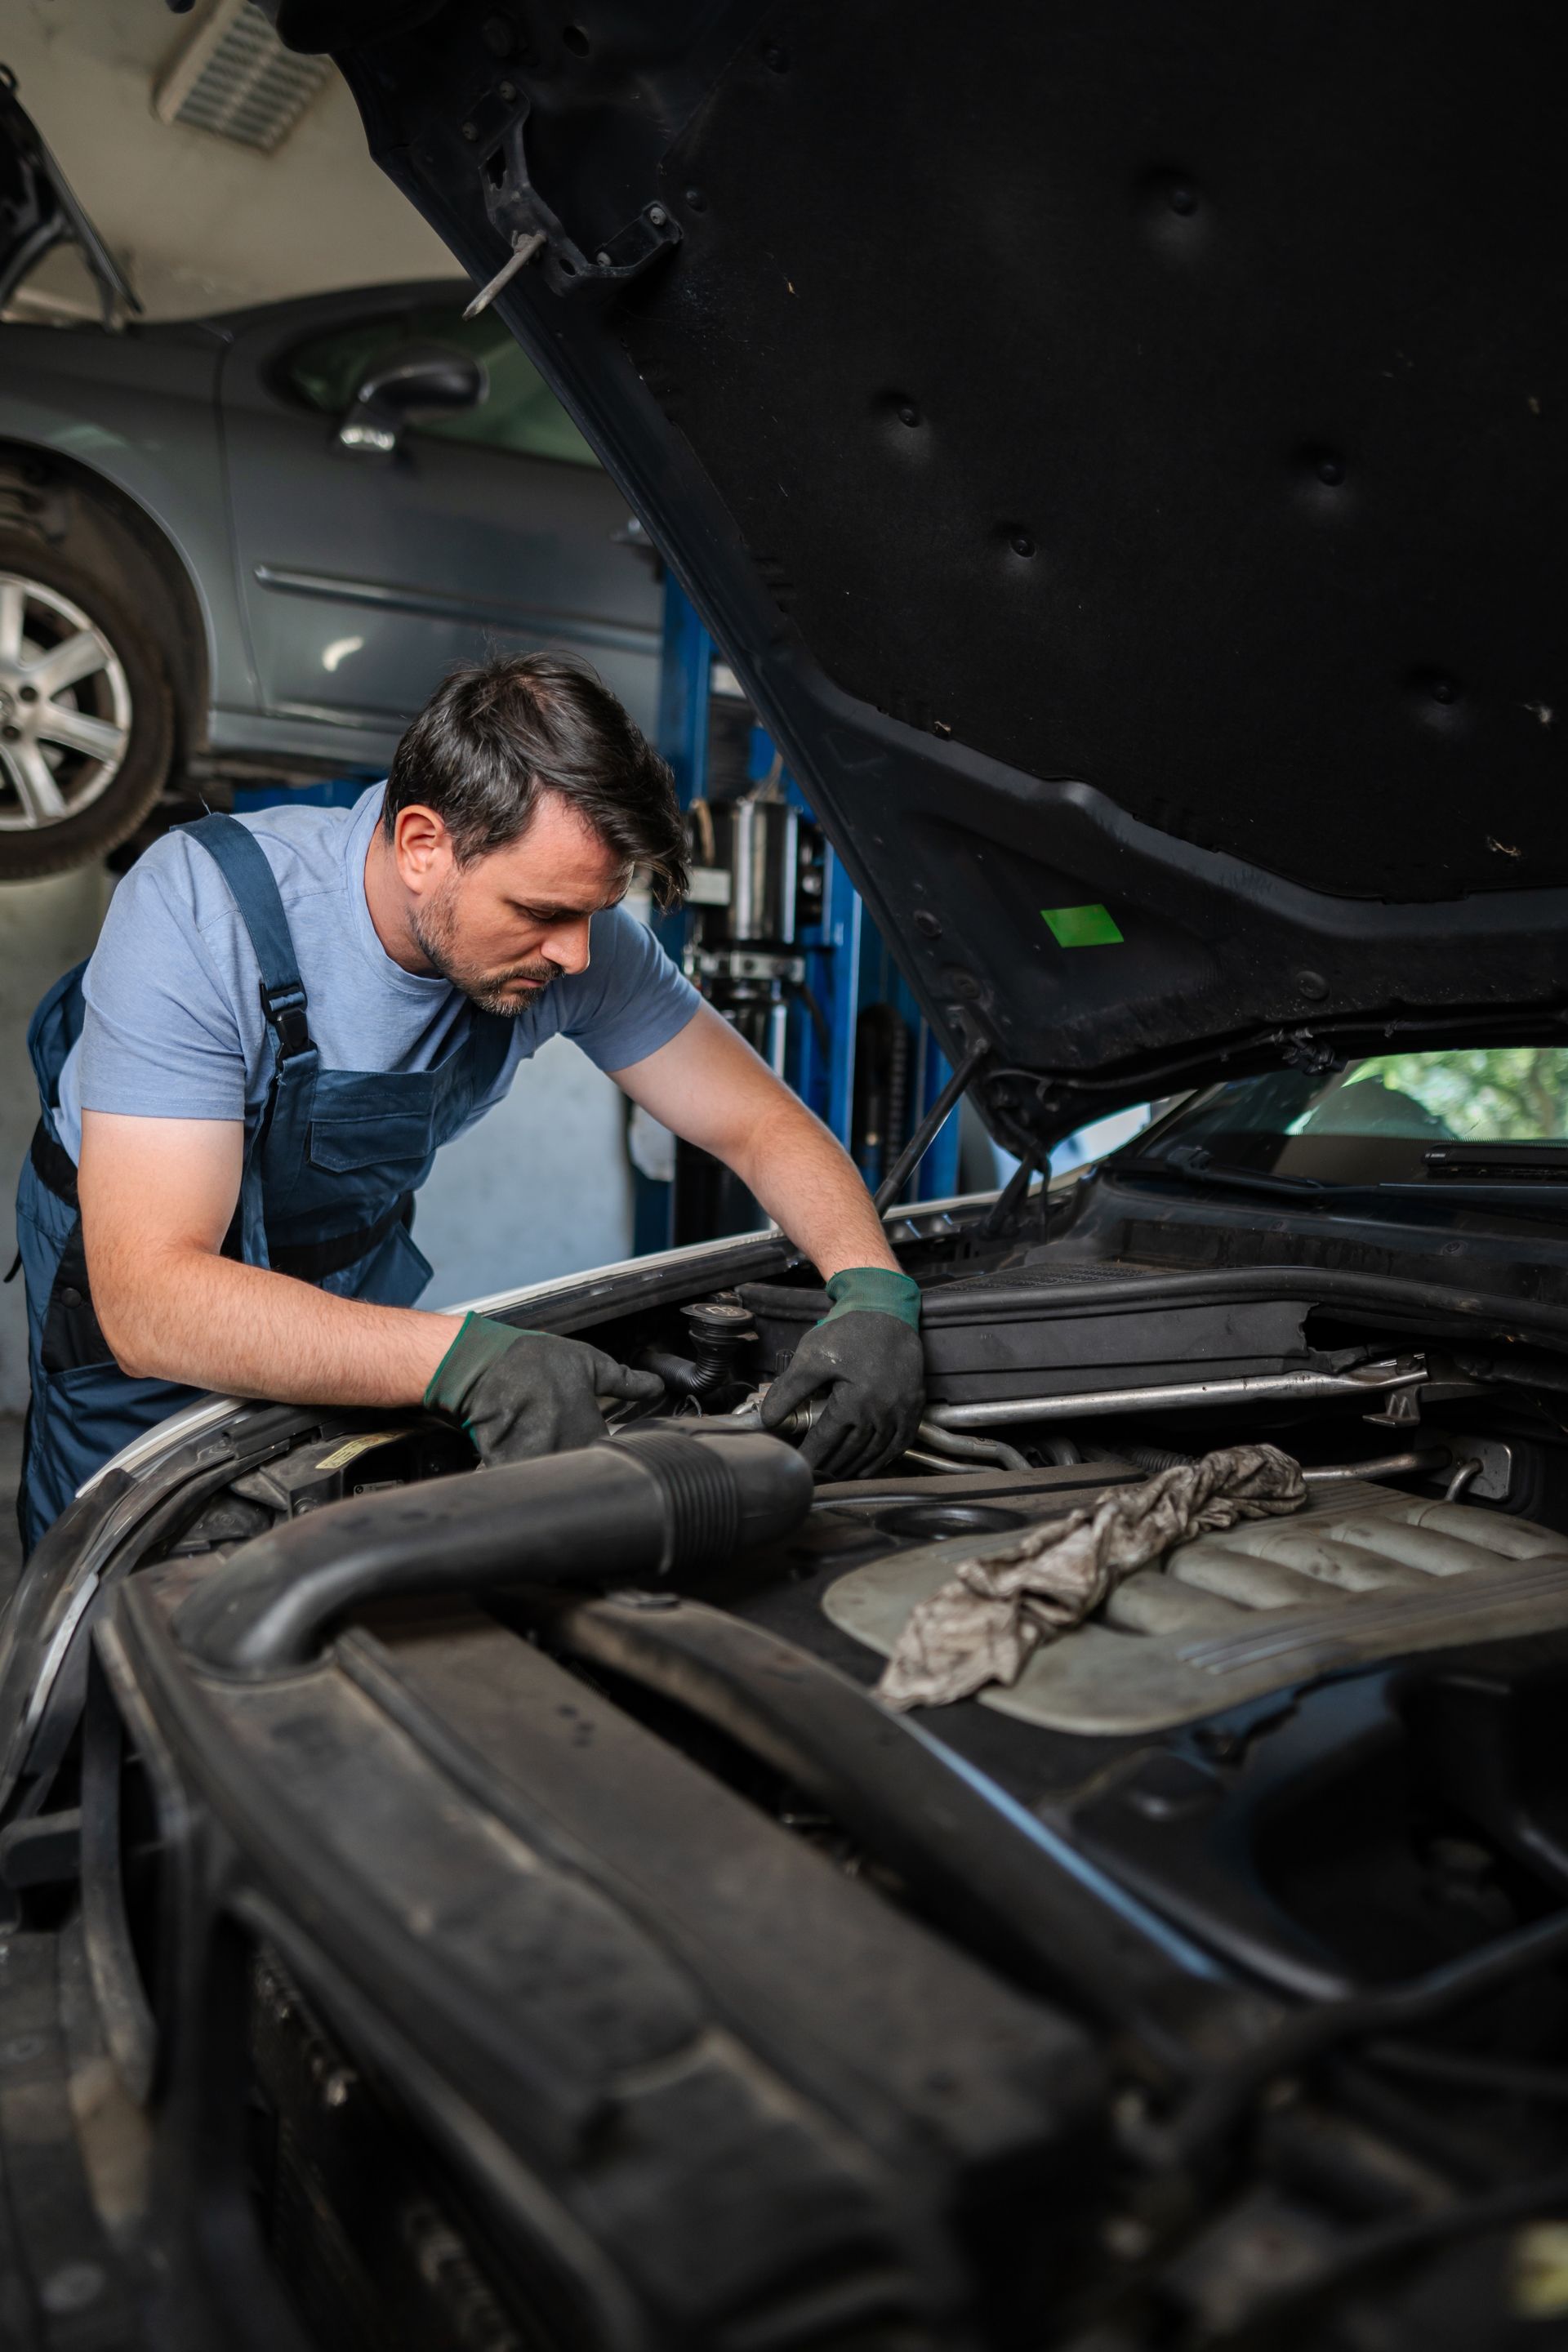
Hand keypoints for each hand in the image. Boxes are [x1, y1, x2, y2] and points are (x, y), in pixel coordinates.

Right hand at [425, 1313, 664, 1461]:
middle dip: (582, 1474)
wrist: (484, 1364)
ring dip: (555, 1482)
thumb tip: (657, 1387)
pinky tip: (526, 1472)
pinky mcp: (507, 1470)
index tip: (604, 1454)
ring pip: (553, 1485)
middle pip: (582, 1477)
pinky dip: (525, 1485)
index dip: (608, 1459)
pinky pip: (521, 1486)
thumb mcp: (589, 1364)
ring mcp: (535, 1464)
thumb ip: (625, 1381)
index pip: (611, 1460)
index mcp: (590, 1432)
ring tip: (550, 1465)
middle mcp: (565, 1452)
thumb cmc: (538, 1361)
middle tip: (576, 1461)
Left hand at [761, 1268, 923, 1479]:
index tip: (800, 1468)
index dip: (811, 1457)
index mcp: (855, 1402)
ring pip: (876, 1451)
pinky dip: (884, 1459)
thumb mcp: (811, 1357)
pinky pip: (900, 1443)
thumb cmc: (849, 1332)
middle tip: (815, 1473)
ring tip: (837, 1473)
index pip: (827, 1442)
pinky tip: (869, 1466)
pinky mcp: (914, 1406)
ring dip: (855, 1466)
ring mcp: (901, 1411)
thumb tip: (768, 1420)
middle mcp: (881, 1412)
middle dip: (831, 1465)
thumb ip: (788, 1391)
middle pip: (851, 1451)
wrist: (887, 1313)